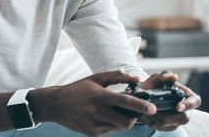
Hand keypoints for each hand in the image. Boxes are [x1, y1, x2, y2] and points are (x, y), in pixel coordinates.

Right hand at [32, 70, 156, 135]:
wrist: (55, 105)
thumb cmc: (77, 89)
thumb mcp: (95, 78)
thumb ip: (117, 76)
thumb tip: (136, 78)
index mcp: (101, 96)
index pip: (126, 102)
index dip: (141, 106)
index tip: (153, 109)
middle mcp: (98, 111)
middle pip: (127, 121)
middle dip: (133, 118)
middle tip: (132, 112)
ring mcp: (95, 124)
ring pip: (119, 128)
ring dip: (122, 121)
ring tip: (114, 112)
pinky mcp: (92, 133)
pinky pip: (109, 131)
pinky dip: (110, 125)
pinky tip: (101, 117)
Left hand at [139, 71, 200, 130]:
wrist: (141, 96)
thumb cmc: (153, 85)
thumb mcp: (157, 78)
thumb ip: (165, 75)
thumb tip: (174, 77)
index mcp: (187, 96)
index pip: (195, 101)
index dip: (188, 105)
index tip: (177, 107)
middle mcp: (185, 110)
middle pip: (184, 119)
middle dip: (168, 115)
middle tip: (155, 109)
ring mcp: (177, 120)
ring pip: (171, 124)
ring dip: (157, 117)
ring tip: (148, 109)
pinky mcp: (168, 127)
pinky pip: (162, 128)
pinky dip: (152, 121)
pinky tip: (147, 114)